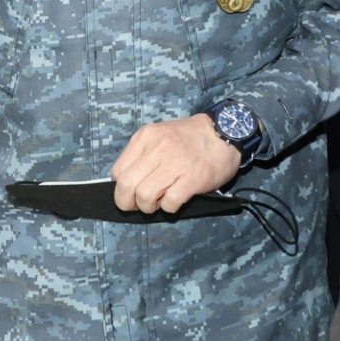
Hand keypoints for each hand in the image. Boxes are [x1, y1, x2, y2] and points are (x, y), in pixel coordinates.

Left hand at [109, 113, 240, 213]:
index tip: (131, 192)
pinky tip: (175, 201)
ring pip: (144, 196)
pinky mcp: (192, 179)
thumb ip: (141, 155)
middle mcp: (156, 148)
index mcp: (145, 137)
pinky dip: (169, 207)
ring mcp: (174, 163)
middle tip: (139, 205)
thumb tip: (126, 183)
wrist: (223, 133)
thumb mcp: (159, 136)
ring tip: (160, 201)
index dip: (120, 188)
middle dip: (127, 203)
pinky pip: (169, 202)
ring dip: (149, 206)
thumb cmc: (188, 138)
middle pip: (126, 186)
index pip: (117, 172)